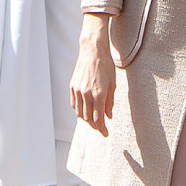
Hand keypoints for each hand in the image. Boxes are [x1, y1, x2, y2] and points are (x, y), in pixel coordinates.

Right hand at [70, 14, 115, 136]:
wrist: (93, 51)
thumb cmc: (106, 66)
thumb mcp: (113, 84)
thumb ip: (110, 102)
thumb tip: (108, 116)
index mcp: (99, 94)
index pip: (99, 119)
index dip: (102, 129)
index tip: (106, 133)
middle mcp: (86, 94)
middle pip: (88, 118)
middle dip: (95, 125)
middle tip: (100, 128)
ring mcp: (78, 90)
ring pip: (80, 113)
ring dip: (87, 119)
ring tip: (93, 120)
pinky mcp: (72, 87)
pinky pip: (74, 104)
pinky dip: (79, 110)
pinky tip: (85, 111)